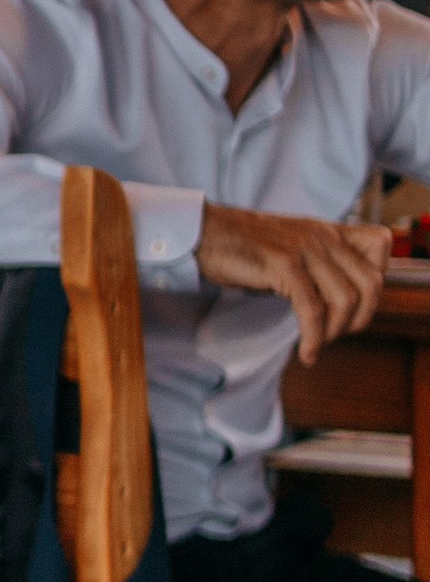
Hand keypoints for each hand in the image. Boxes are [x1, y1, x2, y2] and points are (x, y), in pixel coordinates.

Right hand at [195, 203, 390, 363]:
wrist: (202, 232)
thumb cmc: (239, 246)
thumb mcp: (289, 246)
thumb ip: (317, 263)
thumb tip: (336, 300)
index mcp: (327, 230)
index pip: (380, 246)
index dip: (377, 279)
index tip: (356, 304)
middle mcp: (322, 237)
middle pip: (370, 283)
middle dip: (361, 319)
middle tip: (338, 335)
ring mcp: (304, 249)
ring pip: (345, 299)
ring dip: (335, 332)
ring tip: (317, 344)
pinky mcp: (283, 264)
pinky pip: (312, 309)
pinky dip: (314, 337)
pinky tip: (306, 351)